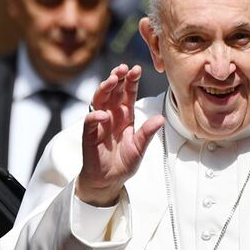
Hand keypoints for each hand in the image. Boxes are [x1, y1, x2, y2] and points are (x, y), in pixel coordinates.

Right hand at [76, 64, 164, 205]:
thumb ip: (147, 133)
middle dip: (117, 78)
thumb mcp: (139, 148)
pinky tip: (104, 114)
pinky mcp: (89, 135)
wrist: (108, 181)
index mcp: (125, 117)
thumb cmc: (123, 164)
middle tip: (123, 68)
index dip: (131, 81)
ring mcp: (99, 124)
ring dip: (105, 89)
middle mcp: (111, 116)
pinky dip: (96, 116)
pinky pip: (90, 121)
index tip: (136, 69)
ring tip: (112, 80)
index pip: (127, 94)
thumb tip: (160, 119)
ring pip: (100, 100)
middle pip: (113, 92)